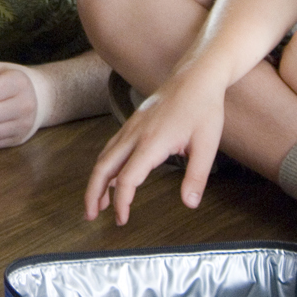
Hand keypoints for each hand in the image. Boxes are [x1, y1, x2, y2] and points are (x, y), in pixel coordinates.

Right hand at [83, 70, 225, 224]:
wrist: (196, 77)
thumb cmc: (203, 109)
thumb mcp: (207, 146)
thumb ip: (196, 177)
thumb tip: (189, 203)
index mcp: (152, 142)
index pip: (127, 178)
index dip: (121, 202)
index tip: (122, 219)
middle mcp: (135, 134)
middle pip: (103, 167)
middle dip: (92, 193)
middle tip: (89, 215)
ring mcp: (131, 127)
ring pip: (104, 156)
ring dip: (96, 181)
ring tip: (97, 203)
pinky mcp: (133, 123)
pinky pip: (111, 147)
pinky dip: (105, 166)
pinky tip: (110, 178)